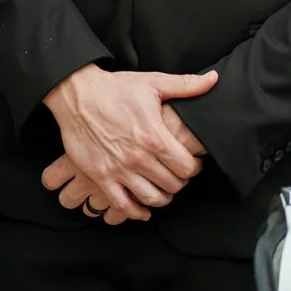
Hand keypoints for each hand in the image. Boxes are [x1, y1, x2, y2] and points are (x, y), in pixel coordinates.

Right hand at [42, 64, 215, 218]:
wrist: (77, 94)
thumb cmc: (116, 88)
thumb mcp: (154, 83)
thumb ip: (187, 85)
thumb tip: (214, 79)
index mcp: (154, 137)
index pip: (187, 167)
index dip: (194, 167)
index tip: (192, 163)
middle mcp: (138, 157)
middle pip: (172, 185)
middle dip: (179, 182)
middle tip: (177, 175)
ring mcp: (118, 169)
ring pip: (150, 198)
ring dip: (162, 198)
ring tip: (164, 190)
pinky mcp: (100, 176)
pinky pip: (122, 204)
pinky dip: (135, 211)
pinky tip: (142, 209)